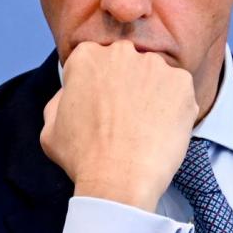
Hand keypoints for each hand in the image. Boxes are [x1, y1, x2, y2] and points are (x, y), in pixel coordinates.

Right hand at [40, 40, 198, 211]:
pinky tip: (162, 130)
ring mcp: (154, 65)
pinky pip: (179, 90)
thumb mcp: (51, 128)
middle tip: (126, 118)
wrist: (119, 180)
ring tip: (146, 128)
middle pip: (127, 64)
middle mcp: (121, 52)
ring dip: (152, 94)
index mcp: (87, 56)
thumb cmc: (82, 158)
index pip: (96, 62)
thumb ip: (60, 100)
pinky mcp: (181, 82)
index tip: (103, 107)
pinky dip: (174, 107)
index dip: (99, 87)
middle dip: (127, 85)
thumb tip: (70, 91)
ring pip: (155, 76)